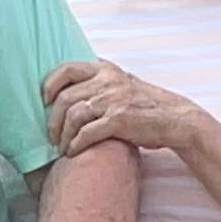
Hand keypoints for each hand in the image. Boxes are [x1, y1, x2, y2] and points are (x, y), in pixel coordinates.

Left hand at [41, 57, 200, 158]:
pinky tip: (73, 152)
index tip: (44, 100)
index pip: (66, 69)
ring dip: (63, 136)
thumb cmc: (145, 105)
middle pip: (64, 98)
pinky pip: (86, 133)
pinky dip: (75, 145)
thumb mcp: (123, 83)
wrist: (176, 119)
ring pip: (72, 116)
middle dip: (52, 120)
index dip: (50, 85)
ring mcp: (113, 99)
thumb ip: (100, 82)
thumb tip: (71, 87)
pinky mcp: (119, 119)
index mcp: (105, 69)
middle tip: (51, 136)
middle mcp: (108, 80)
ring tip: (62, 147)